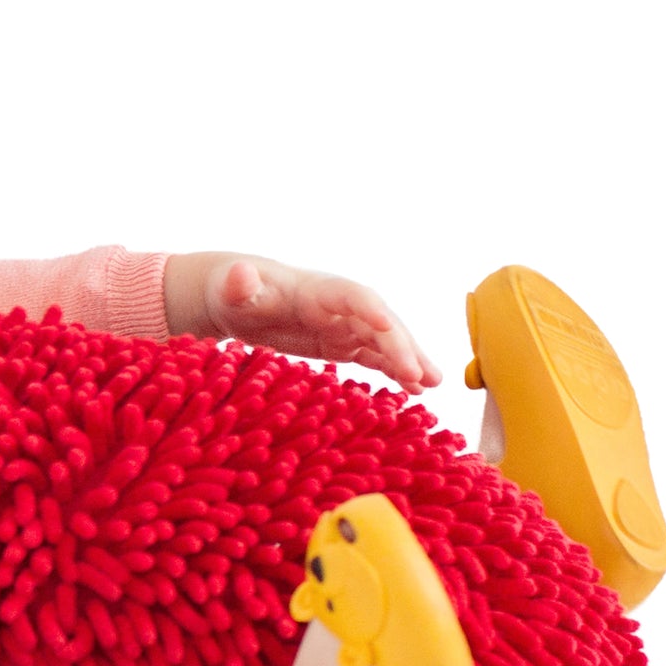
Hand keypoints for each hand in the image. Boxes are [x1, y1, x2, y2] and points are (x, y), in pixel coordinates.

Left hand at [165, 253, 441, 394]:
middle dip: (400, 347)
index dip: (370, 310)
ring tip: (433, 385)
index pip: (353, 297)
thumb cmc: (235, 290)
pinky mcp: (341, 342)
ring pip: (385, 341)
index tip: (388, 326)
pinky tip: (414, 391)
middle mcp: (340, 305)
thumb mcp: (233, 288)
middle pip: (379, 322)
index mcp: (318, 290)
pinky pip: (374, 356)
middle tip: (420, 376)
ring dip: (409, 361)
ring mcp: (344, 324)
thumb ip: (240, 284)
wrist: (239, 295)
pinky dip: (394, 371)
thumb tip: (239, 274)